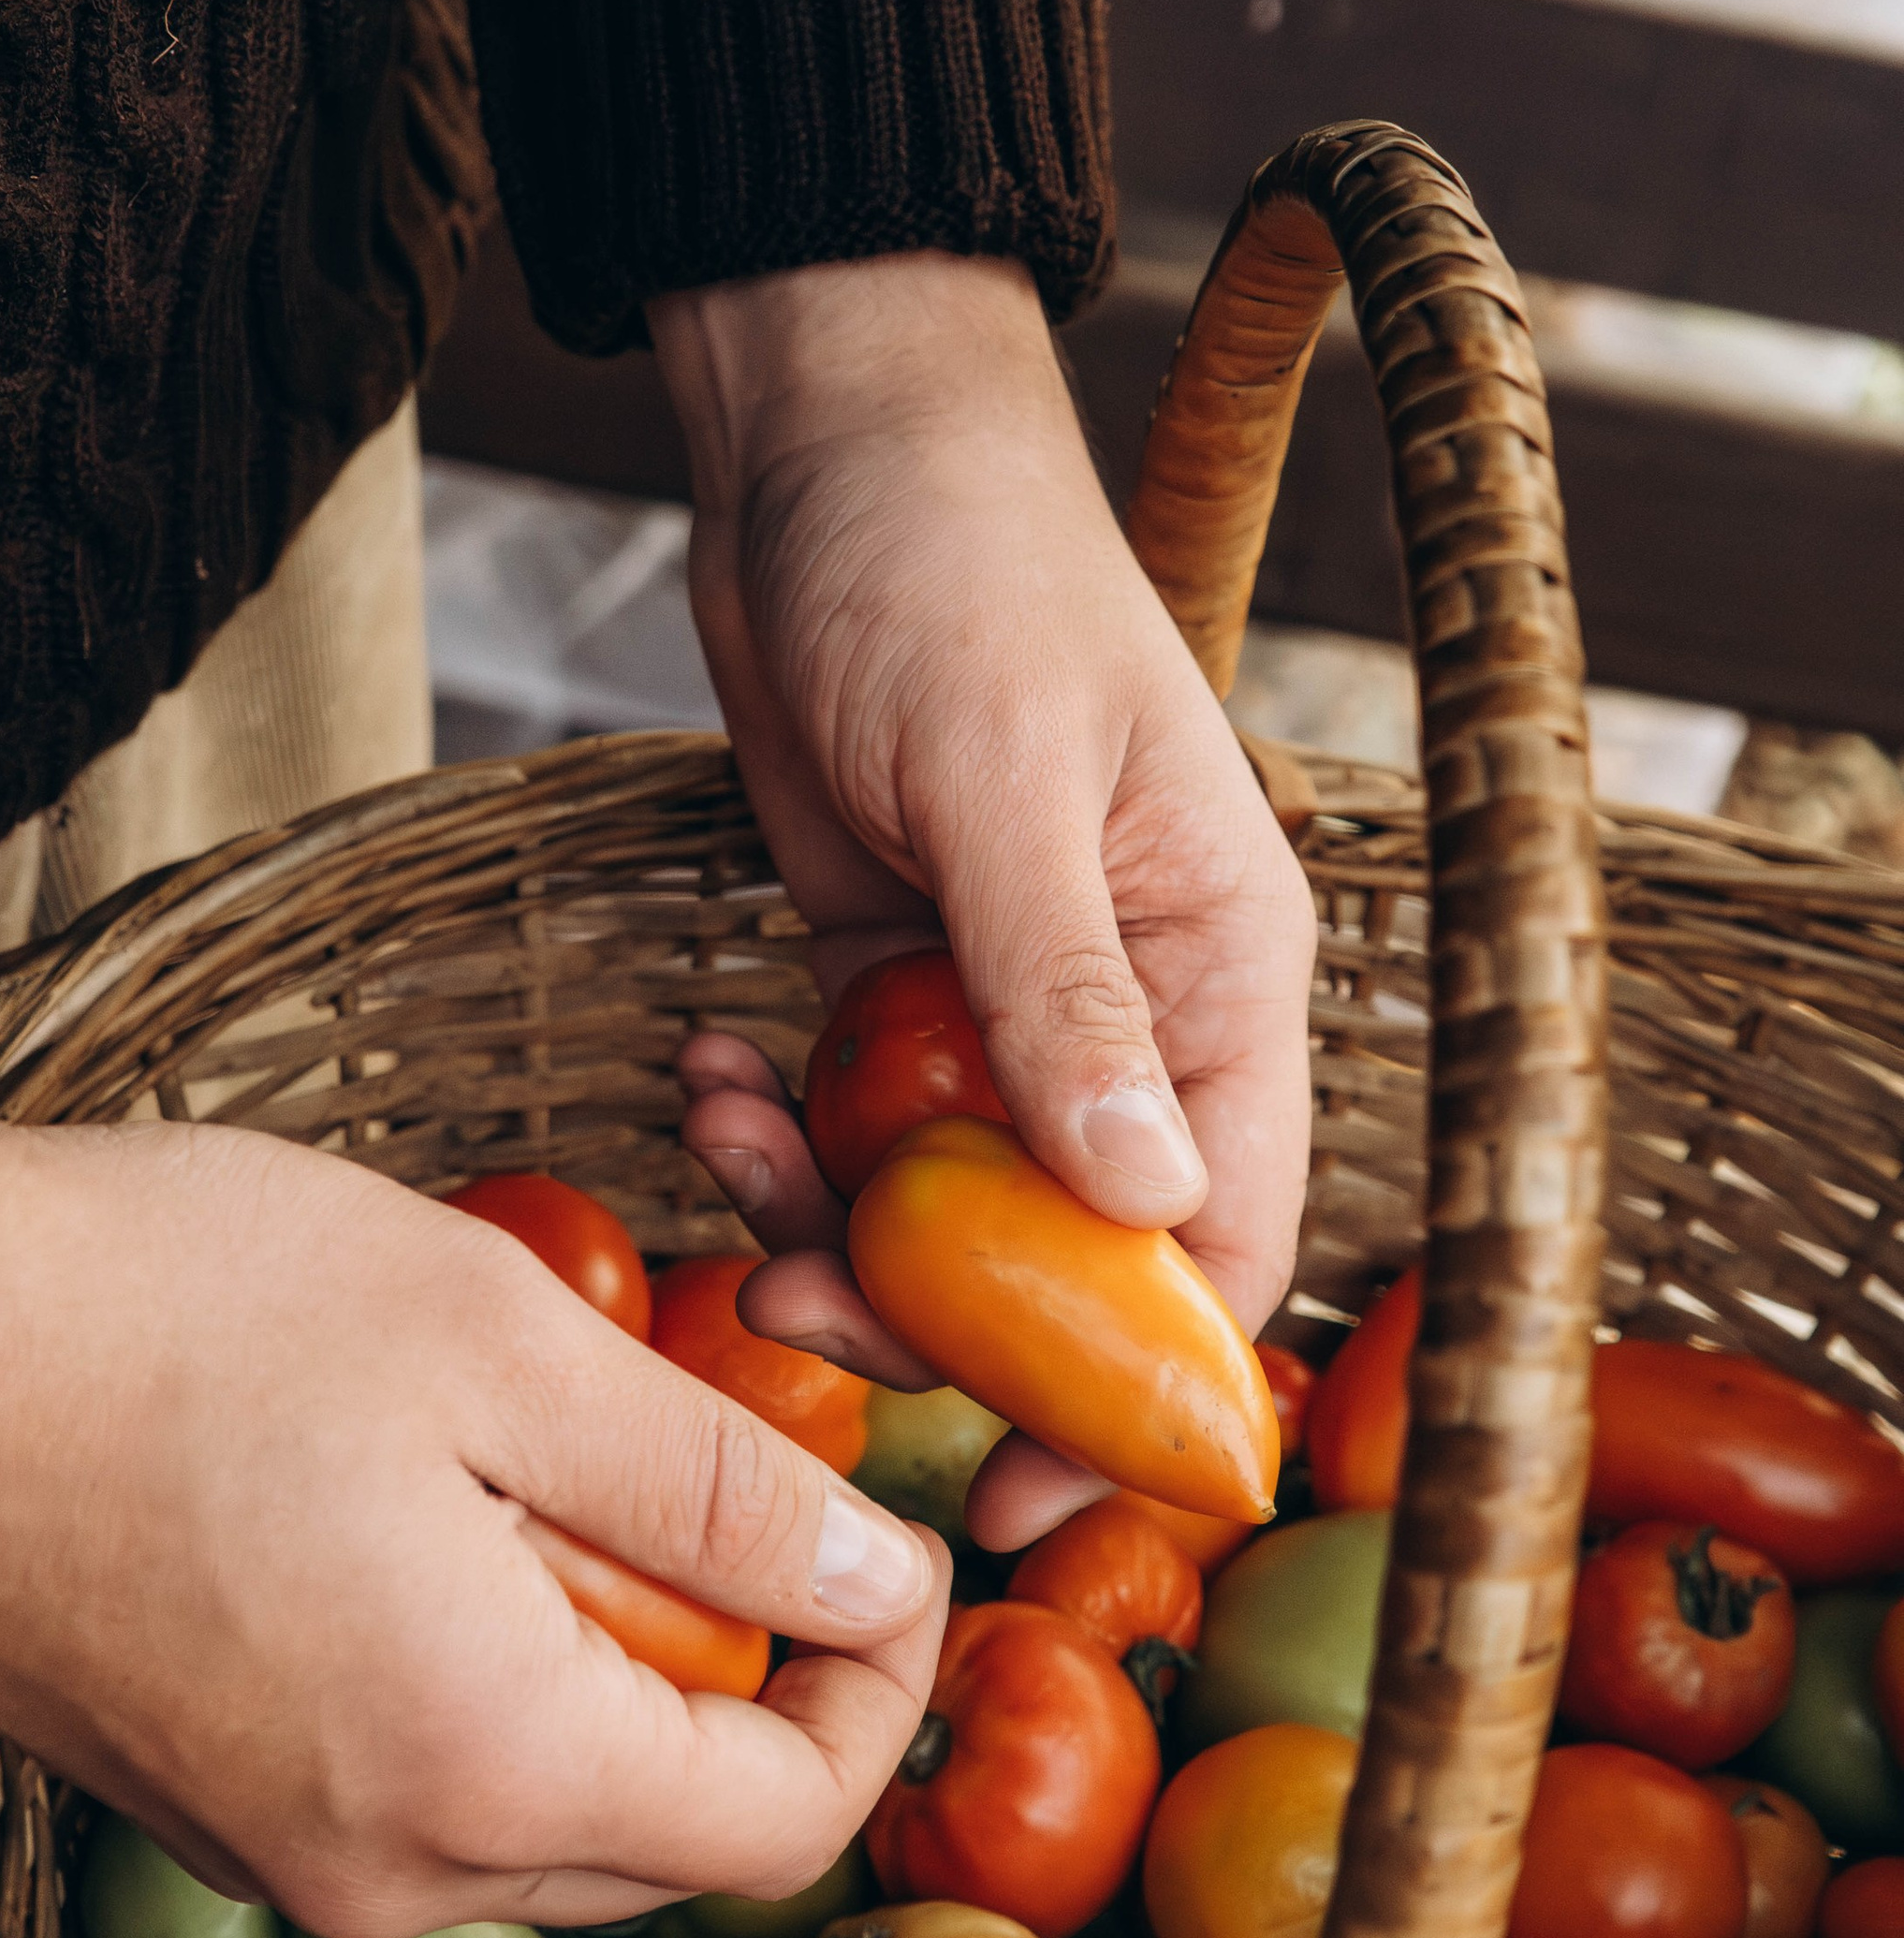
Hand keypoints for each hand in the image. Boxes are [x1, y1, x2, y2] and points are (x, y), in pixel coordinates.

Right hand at [0, 1115, 946, 1936]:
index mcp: (483, 1766)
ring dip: (624, 1670)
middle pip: (671, 1835)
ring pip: (546, 1810)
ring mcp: (272, 1846)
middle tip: (757, 1484)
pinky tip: (452, 1510)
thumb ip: (716, 1488)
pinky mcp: (196, 1794)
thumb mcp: (496, 1345)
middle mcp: (379, 1865)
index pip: (782, 1818)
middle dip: (762, 1681)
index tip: (891, 1533)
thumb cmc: (167, 1312)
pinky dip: (494, 1675)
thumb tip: (877, 1577)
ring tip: (594, 1470)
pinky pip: (419, 1783)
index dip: (883, 1681)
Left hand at [651, 253, 1316, 1555]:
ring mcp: (1004, 1002)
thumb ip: (1068, 1000)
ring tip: (726, 1158)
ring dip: (829, 1221)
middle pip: (1070, 1254)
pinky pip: (848, 1122)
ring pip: (938, 1205)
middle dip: (939, 1316)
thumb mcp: (1012, 784)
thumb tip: (1148, 1208)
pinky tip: (712, 1069)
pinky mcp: (891, 977)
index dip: (1139, 1388)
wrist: (823, 443)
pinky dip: (779, 1132)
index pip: (1223, 1236)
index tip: (1020, 1494)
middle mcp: (1135, 1010)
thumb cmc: (955, 570)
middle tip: (797, 1314)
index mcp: (1226, 969)